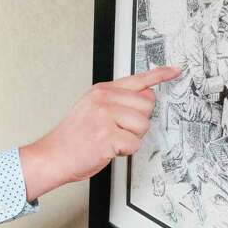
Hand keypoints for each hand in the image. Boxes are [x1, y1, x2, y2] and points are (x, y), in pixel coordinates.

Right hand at [19, 66, 180, 201]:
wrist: (52, 156)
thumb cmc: (72, 138)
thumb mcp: (91, 109)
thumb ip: (117, 101)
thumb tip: (146, 97)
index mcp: (101, 91)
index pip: (137, 79)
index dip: (160, 75)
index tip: (175, 71)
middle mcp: (104, 99)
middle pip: (147, 106)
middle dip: (137, 123)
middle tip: (117, 130)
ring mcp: (105, 116)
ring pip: (143, 126)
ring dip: (131, 138)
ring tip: (110, 140)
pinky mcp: (108, 136)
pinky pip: (134, 144)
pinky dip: (124, 152)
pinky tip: (108, 149)